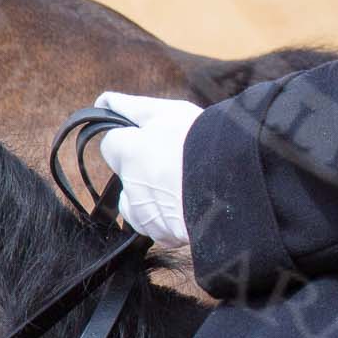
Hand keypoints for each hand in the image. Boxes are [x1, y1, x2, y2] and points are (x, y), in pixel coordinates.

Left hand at [94, 91, 201, 245]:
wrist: (232, 182)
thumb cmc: (200, 141)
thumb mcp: (168, 112)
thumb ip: (131, 107)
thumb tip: (104, 101)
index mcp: (129, 154)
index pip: (111, 144)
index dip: (130, 138)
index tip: (150, 137)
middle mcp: (131, 187)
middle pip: (127, 177)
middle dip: (144, 169)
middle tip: (176, 160)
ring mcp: (145, 215)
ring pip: (138, 205)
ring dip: (152, 197)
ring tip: (183, 186)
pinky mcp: (162, 236)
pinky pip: (158, 227)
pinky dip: (168, 219)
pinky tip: (189, 205)